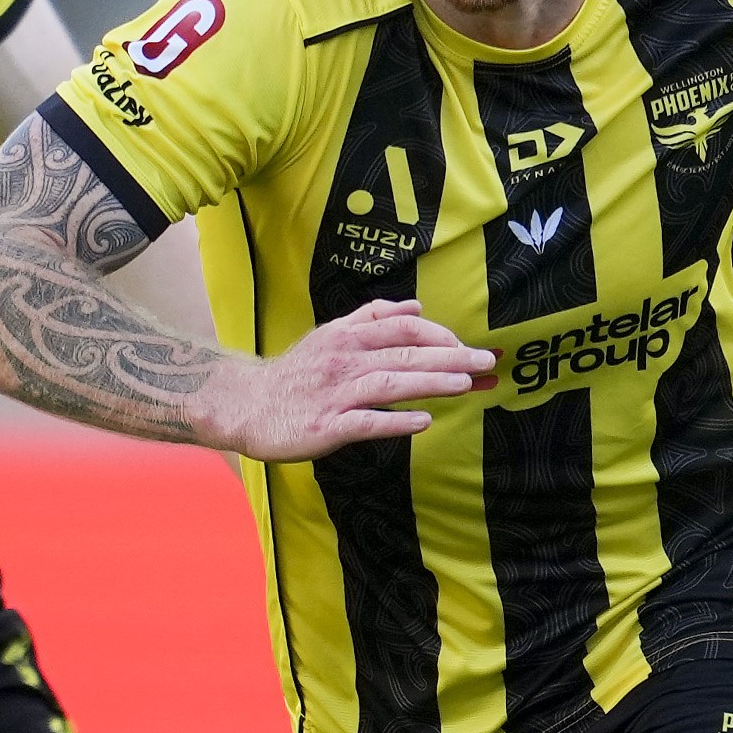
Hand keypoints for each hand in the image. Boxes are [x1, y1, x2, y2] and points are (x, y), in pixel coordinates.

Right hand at [196, 300, 492, 461]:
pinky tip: (421, 423)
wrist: (246, 404)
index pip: (401, 326)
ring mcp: (335, 393)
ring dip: (429, 382)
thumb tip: (416, 307)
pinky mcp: (326, 426)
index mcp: (347, 336)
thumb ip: (371, 318)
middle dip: (449, 356)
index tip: (466, 345)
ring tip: (464, 385)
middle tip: (486, 362)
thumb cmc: (294, 374)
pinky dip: (394, 421)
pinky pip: (365, 422)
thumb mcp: (330, 334)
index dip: (438, 333)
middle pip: (404, 353)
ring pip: (390, 383)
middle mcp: (344, 360)